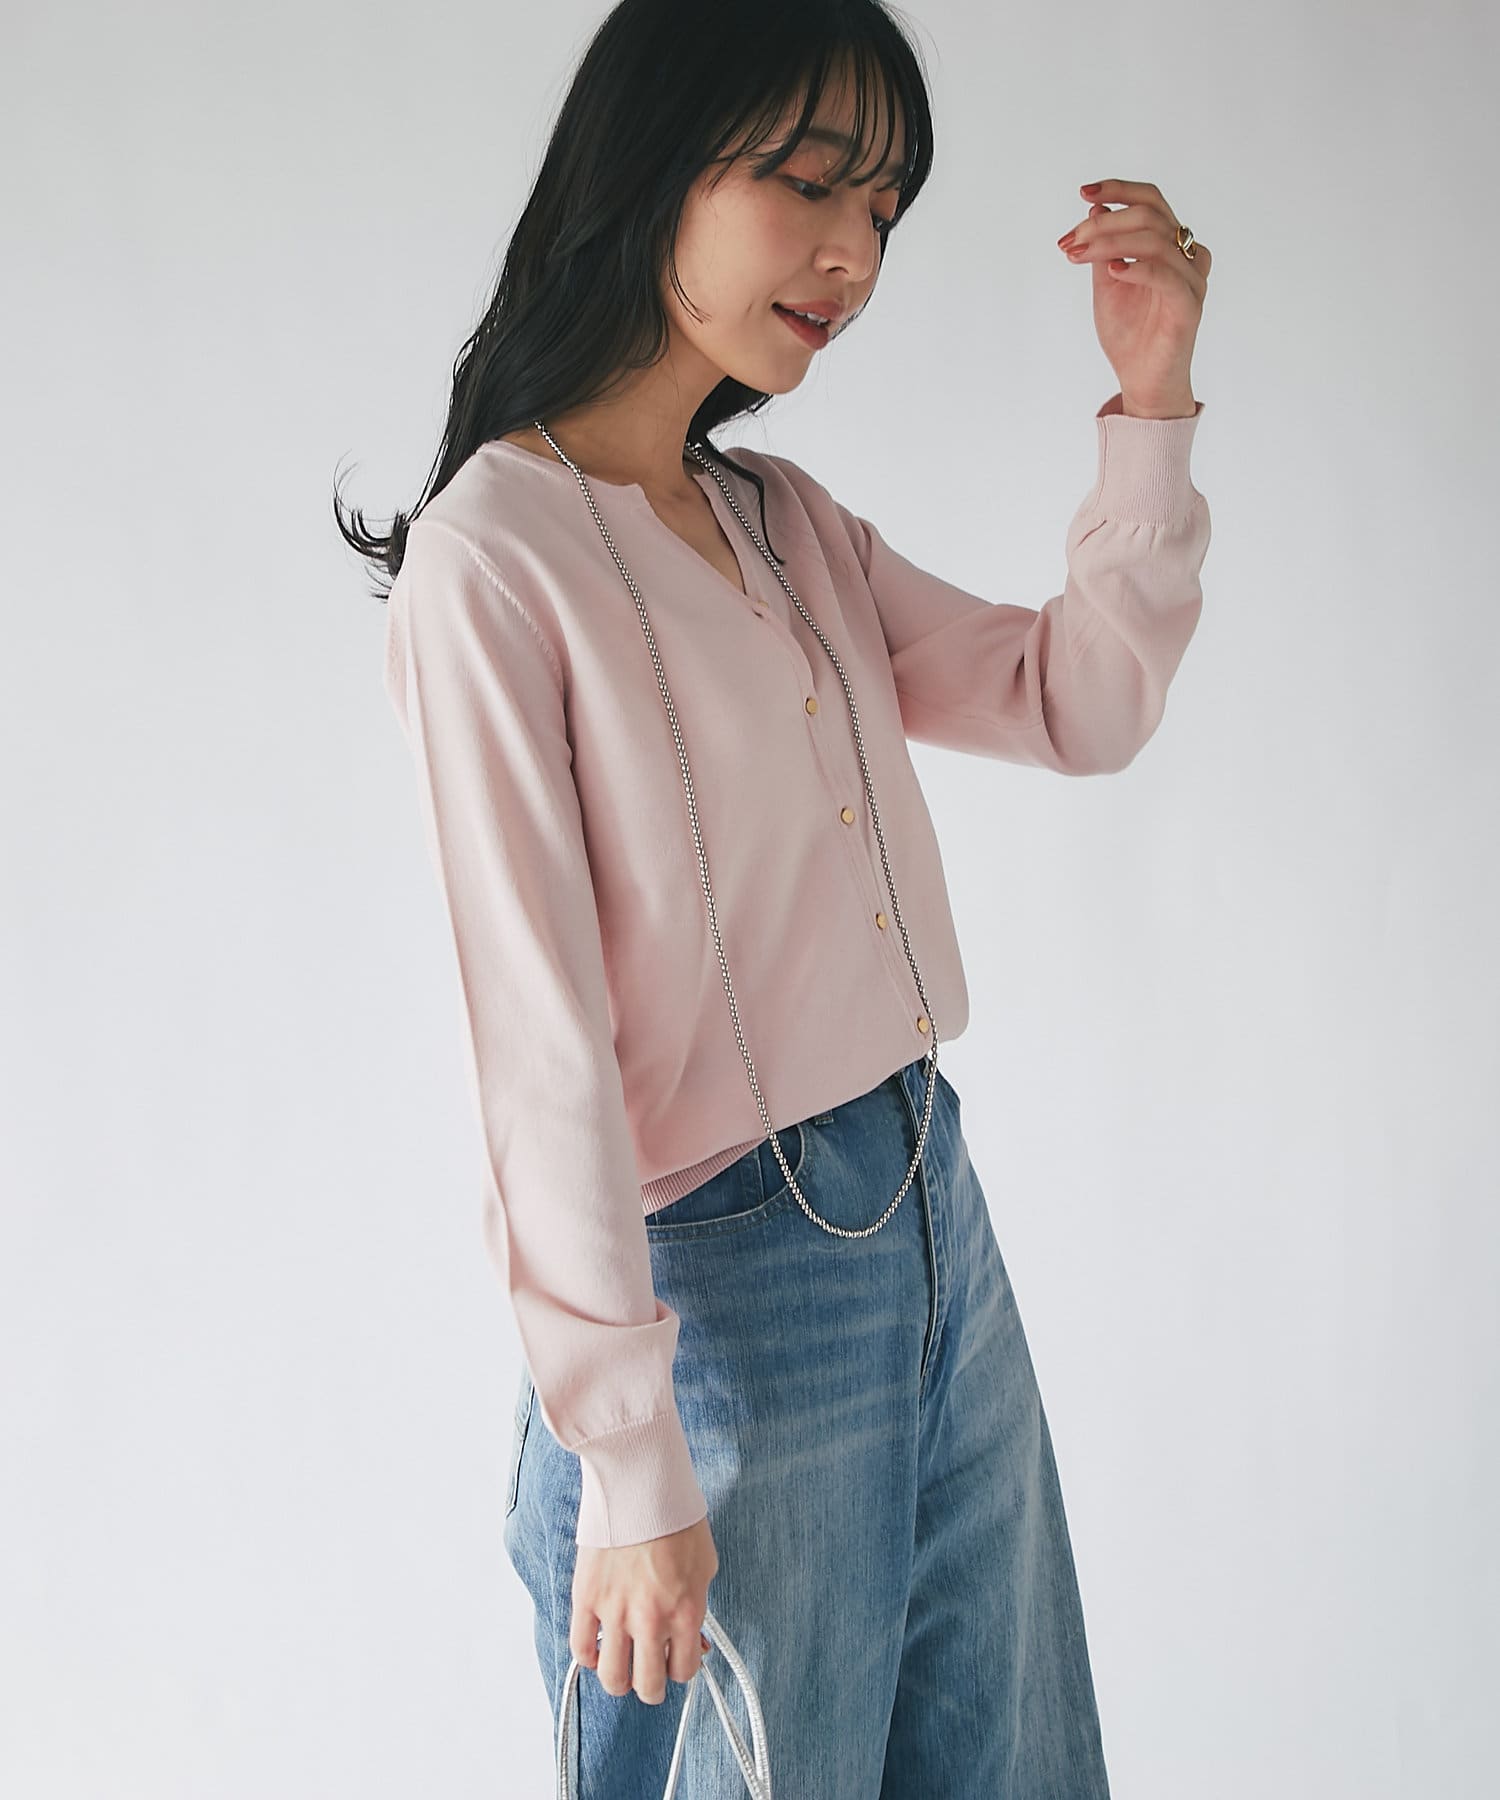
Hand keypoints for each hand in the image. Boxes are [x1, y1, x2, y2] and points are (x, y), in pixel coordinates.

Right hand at [570, 1514, 719, 1704]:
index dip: (681, 1669)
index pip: (684, 1671)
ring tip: (622, 1669)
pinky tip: (598, 1648)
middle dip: (651, 1686)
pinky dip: (589, 1657)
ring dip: (619, 1680)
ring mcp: (615, 1612)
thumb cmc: (676, 1518)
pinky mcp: (586, 1598)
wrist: (640, 1484)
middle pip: (647, 1685)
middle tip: (650, 1675)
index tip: (677, 1661)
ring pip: (612, 1678)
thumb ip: (697, 1608)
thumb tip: (692, 1640)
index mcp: (685, 1612)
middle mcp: (651, 1620)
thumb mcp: (705, 1565)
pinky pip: (581, 1649)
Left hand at [1057, 178, 1210, 416]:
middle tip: (1070, 242)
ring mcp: (1192, 280)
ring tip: (1078, 255)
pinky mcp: (1189, 307)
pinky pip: (1166, 276)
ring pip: (1155, 241)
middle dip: (1104, 224)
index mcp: (1169, 247)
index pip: (1150, 202)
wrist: (1140, 380)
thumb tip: (1096, 209)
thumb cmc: (1128, 334)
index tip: (1084, 193)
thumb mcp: (1106, 283)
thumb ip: (1104, 248)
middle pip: (1150, 217)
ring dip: (1110, 243)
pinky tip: (1112, 271)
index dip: (1119, 190)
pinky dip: (1138, 268)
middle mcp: (1187, 257)